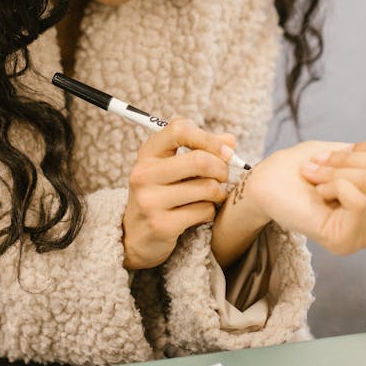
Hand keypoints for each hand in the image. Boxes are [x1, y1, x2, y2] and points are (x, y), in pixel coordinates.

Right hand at [122, 118, 233, 269]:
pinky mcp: (161, 225)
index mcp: (147, 153)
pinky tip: (199, 214)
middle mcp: (144, 174)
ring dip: (218, 193)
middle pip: (200, 160)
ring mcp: (150, 201)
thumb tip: (230, 141)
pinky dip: (210, 212)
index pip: (179, 129)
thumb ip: (201, 148)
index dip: (209, 138)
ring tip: (211, 196)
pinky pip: (204, 211)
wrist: (136, 236)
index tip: (225, 151)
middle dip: (222, 168)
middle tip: (222, 176)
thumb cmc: (161, 194)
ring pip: (207, 188)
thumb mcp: (172, 167)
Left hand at [220, 139, 365, 260]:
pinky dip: (333, 181)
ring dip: (336, 168)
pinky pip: (359, 194)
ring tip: (316, 180)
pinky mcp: (346, 241)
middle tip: (320, 169)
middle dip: (349, 158)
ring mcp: (365, 235)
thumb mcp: (356, 157)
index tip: (337, 157)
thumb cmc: (303, 167)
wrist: (263, 180)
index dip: (365, 147)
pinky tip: (317, 193)